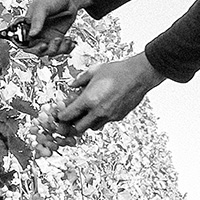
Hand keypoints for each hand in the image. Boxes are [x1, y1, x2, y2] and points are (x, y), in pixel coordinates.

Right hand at [22, 0, 91, 55]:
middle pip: (37, 50)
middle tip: (54, 41)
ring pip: (50, 52)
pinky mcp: (58, 39)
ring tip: (65, 39)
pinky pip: (61, 50)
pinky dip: (67, 48)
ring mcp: (48, 37)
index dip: (29, 47)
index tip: (40, 45)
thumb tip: (31, 34)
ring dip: (58, 48)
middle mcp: (37, 33)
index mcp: (28, 25)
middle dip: (46, 49)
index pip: (23, 42)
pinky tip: (70, 40)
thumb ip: (36, 20)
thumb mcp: (42, 7)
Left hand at [50, 52, 166, 135]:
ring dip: (87, 122)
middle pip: (78, 128)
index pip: (68, 115)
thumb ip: (79, 80)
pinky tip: (102, 108)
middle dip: (73, 124)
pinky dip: (100, 118)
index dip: (62, 116)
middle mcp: (98, 111)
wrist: (139, 75)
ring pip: (92, 127)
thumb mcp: (94, 71)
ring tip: (87, 112)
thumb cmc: (117, 71)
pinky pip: (104, 122)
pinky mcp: (118, 117)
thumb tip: (71, 86)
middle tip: (72, 117)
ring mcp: (109, 116)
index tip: (60, 115)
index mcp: (88, 99)